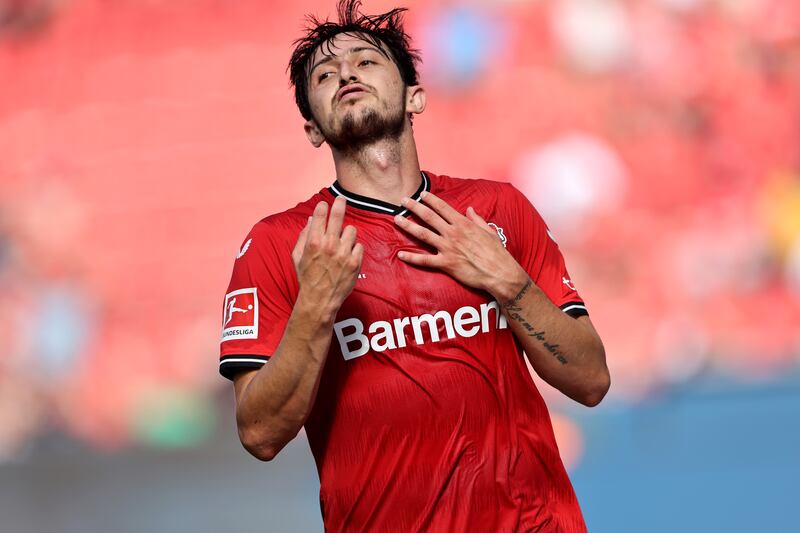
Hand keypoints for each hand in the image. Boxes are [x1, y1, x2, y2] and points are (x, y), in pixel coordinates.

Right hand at [292, 196, 362, 317]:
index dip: (323, 207)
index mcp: (313, 242)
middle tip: (341, 199)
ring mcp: (344, 253)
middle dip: (339, 204)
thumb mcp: (297, 256)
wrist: (320, 299)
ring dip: (347, 234)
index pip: (320, 214)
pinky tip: (348, 256)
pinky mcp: (355, 262)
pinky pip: (359, 245)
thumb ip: (303, 236)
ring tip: (342, 243)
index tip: (324, 205)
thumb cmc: (307, 278)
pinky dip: (354, 249)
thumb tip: (310, 220)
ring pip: (351, 230)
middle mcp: (329, 245)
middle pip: (338, 215)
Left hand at [393, 192, 527, 299]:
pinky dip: (412, 258)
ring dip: (408, 226)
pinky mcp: (446, 264)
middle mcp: (453, 233)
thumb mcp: (489, 231)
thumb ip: (477, 219)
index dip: (430, 200)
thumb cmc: (496, 253)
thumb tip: (469, 209)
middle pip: (429, 217)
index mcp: (463, 224)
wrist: (499, 272)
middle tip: (402, 200)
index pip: (443, 208)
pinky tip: (400, 255)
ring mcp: (448, 248)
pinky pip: (425, 260)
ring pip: (423, 234)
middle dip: (414, 207)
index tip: (421, 194)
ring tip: (397, 219)